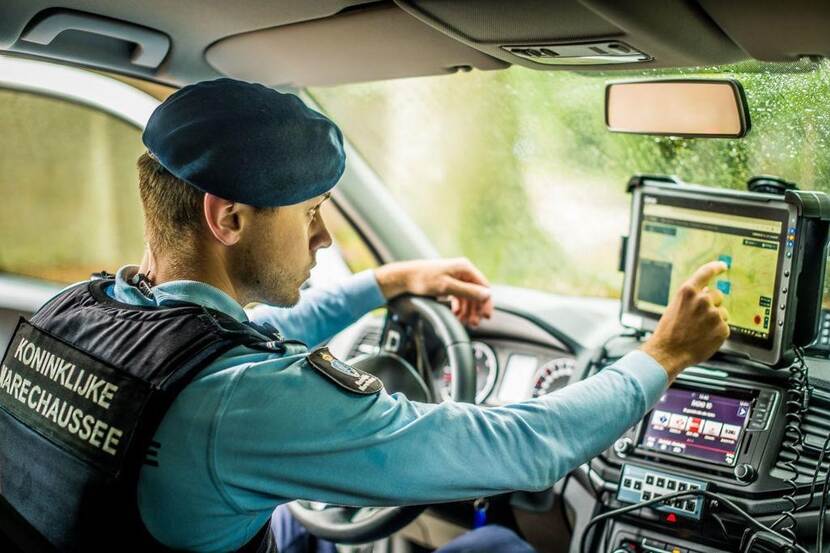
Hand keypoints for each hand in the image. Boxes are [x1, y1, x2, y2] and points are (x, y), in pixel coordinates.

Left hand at [374, 258, 493, 325]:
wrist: (404, 278)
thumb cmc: (423, 279)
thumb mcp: (446, 287)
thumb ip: (467, 291)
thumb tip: (487, 295)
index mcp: (464, 268)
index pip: (483, 286)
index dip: (486, 302)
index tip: (486, 317)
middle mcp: (462, 271)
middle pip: (476, 293)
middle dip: (475, 309)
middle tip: (474, 324)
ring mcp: (455, 277)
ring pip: (467, 297)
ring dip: (467, 311)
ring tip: (464, 322)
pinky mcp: (448, 283)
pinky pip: (459, 297)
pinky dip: (459, 307)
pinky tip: (457, 316)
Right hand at [641, 261, 730, 380]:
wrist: (668, 352)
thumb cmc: (669, 331)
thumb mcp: (675, 307)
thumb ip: (692, 297)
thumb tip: (709, 290)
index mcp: (688, 291)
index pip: (706, 272)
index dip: (716, 267)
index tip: (722, 266)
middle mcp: (703, 300)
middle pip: (718, 295)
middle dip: (712, 304)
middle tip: (699, 318)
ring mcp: (714, 315)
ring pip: (722, 312)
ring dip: (715, 319)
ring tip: (699, 330)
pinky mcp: (722, 329)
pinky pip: (724, 326)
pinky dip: (716, 332)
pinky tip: (704, 337)